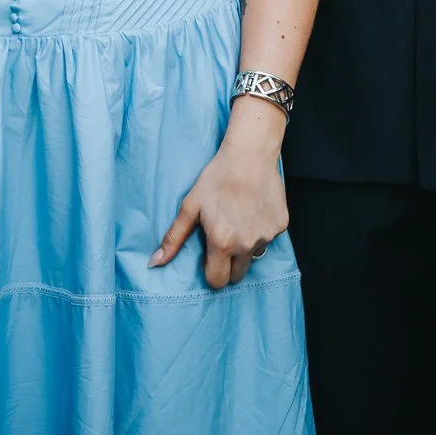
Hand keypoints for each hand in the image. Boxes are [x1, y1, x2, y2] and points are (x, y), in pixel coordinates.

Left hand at [151, 101, 286, 288]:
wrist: (250, 154)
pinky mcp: (281, 225)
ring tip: (240, 219)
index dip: (212, 272)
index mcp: (222, 243)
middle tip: (225, 238)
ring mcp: (266, 236)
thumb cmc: (217, 177)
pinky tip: (254, 209)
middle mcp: (246, 244)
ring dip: (246, 245)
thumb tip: (154, 263)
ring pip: (254, 254)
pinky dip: (261, 229)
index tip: (210, 257)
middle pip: (238, 274)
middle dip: (230, 263)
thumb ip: (174, 238)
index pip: (217, 281)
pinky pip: (269, 237)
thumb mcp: (190, 206)